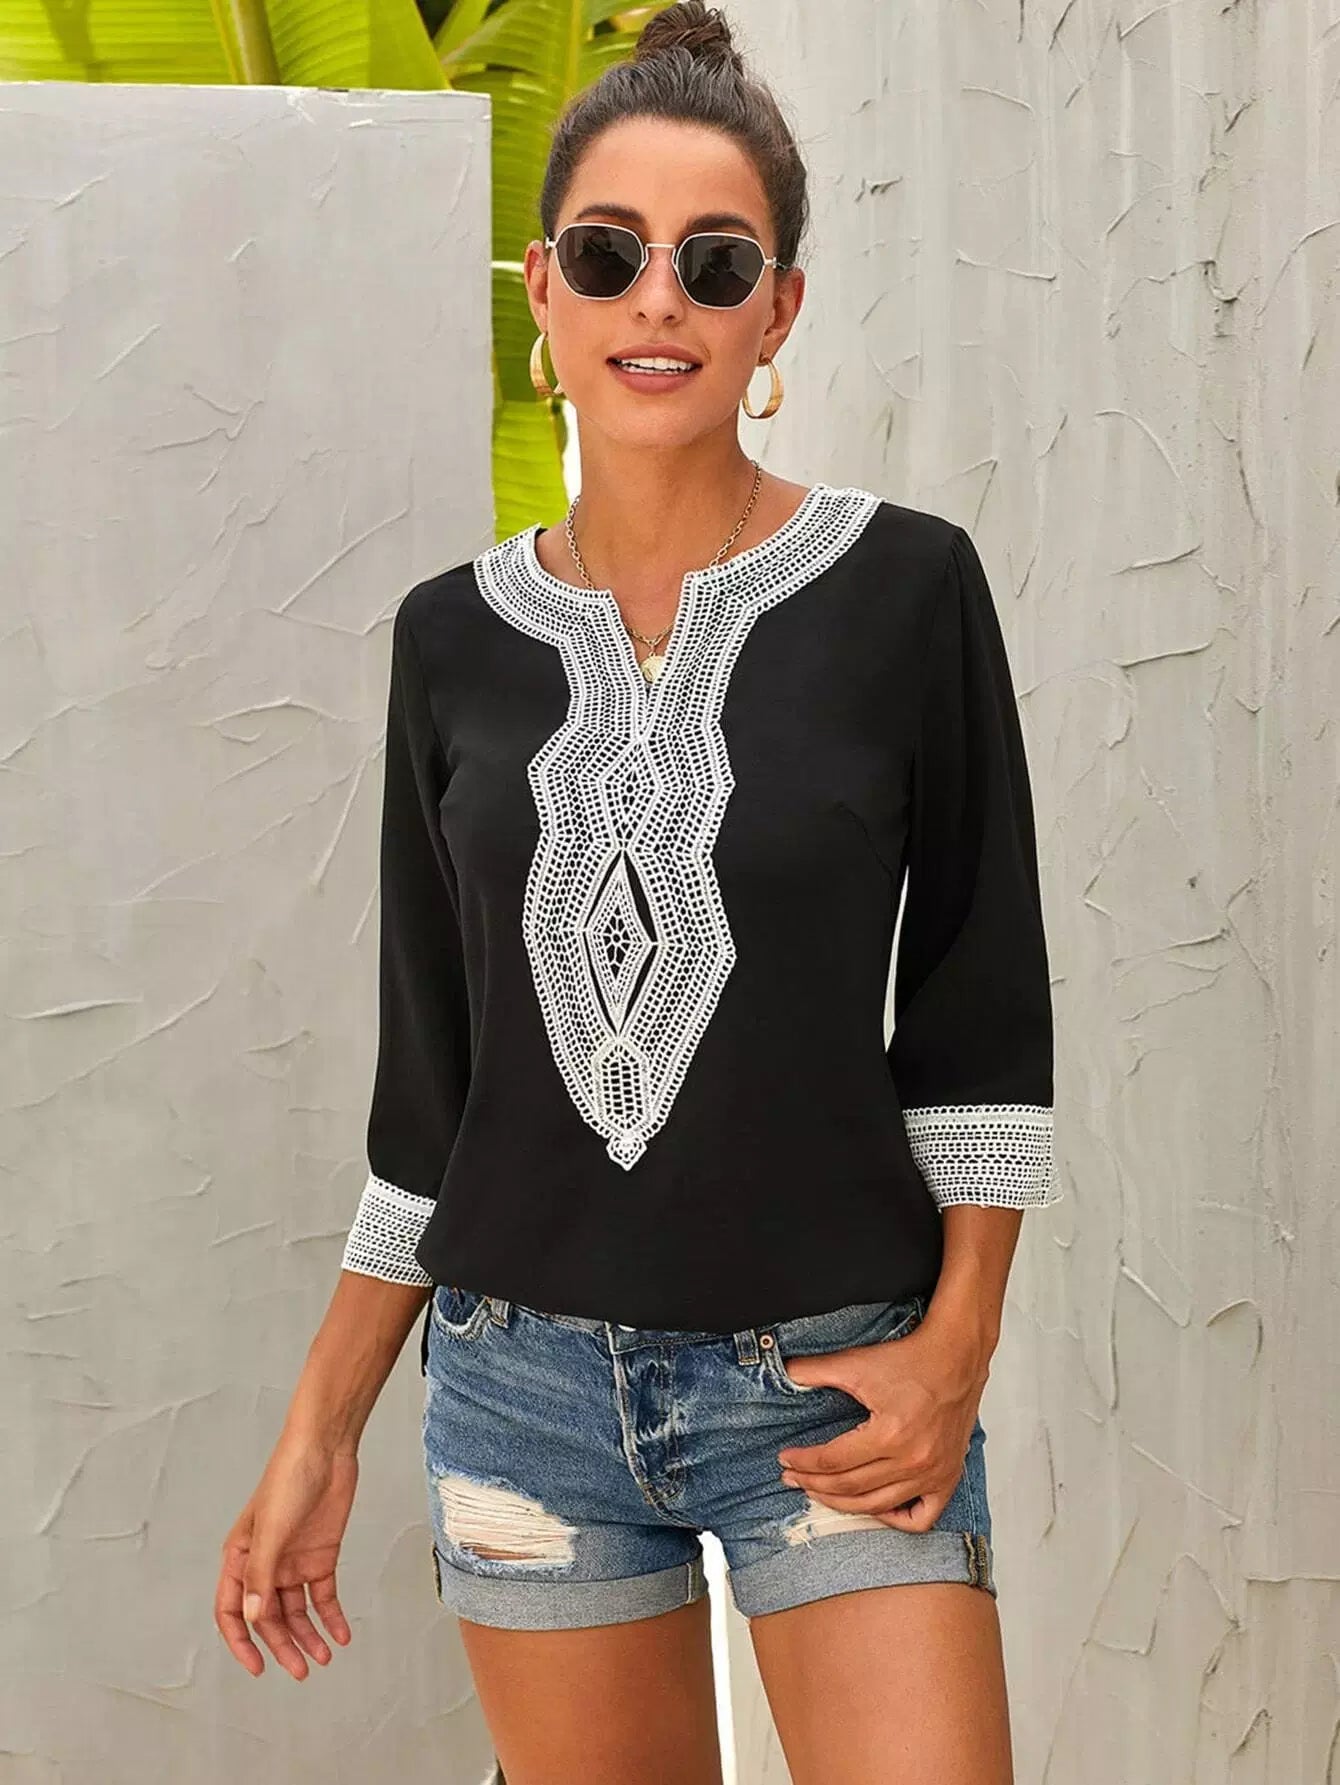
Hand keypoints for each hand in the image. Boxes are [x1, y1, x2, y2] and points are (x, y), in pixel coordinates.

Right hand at [215, 1428, 358, 1678]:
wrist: (325, 1449)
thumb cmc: (287, 1480)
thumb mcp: (270, 1530)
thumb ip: (261, 1576)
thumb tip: (253, 1618)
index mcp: (240, 1558)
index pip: (232, 1611)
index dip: (241, 1642)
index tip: (257, 1668)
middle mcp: (265, 1565)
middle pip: (269, 1617)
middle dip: (283, 1646)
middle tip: (302, 1671)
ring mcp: (293, 1561)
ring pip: (297, 1611)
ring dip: (309, 1635)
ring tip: (324, 1657)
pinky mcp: (321, 1555)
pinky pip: (324, 1595)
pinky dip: (332, 1616)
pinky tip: (341, 1635)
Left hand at [774, 1318, 986, 1531]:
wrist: (955, 1356)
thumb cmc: (910, 1359)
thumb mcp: (857, 1362)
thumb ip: (816, 1370)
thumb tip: (785, 1372)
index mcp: (890, 1434)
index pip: (833, 1461)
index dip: (804, 1462)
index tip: (785, 1459)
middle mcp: (913, 1460)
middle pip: (850, 1487)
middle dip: (814, 1484)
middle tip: (792, 1477)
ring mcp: (933, 1473)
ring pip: (878, 1505)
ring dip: (842, 1504)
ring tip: (819, 1491)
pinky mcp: (948, 1477)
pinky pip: (921, 1517)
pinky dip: (895, 1519)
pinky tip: (874, 1507)